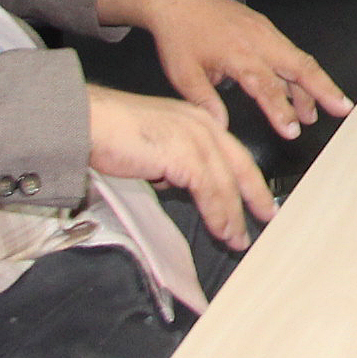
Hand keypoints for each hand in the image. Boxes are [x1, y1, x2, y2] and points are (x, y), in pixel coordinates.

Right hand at [88, 87, 276, 250]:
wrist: (89, 121)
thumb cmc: (109, 132)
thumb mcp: (153, 145)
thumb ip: (171, 161)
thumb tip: (177, 181)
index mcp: (196, 119)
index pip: (231, 151)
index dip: (246, 177)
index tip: (256, 197)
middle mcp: (202, 125)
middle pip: (240, 164)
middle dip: (255, 194)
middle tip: (268, 216)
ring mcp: (196, 139)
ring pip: (226, 183)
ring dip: (233, 215)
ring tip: (237, 238)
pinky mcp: (186, 155)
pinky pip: (210, 191)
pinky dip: (219, 214)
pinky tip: (222, 230)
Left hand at [97, 0, 351, 136]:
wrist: (177, 0)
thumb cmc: (179, 35)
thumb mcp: (183, 74)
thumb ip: (205, 102)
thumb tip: (221, 128)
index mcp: (238, 54)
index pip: (267, 87)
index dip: (281, 110)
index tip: (292, 131)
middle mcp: (258, 40)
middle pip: (300, 66)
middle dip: (324, 89)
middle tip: (343, 109)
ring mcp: (264, 32)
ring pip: (298, 59)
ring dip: (313, 85)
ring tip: (317, 112)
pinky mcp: (264, 28)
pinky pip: (288, 51)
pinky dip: (299, 71)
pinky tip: (299, 89)